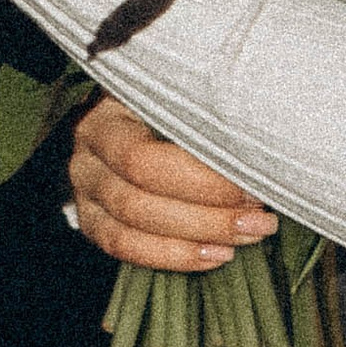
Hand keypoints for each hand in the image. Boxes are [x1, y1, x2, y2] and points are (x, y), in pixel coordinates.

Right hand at [70, 96, 276, 273]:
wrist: (134, 111)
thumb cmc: (174, 99)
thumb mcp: (185, 90)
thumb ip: (211, 109)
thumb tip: (257, 145)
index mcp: (106, 114)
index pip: (143, 160)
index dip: (200, 182)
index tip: (252, 185)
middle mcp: (87, 154)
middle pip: (138, 200)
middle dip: (207, 216)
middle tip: (260, 219)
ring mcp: (85, 190)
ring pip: (132, 229)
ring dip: (197, 239)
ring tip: (246, 237)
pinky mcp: (93, 220)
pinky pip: (126, 249)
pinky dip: (174, 257)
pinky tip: (217, 254)